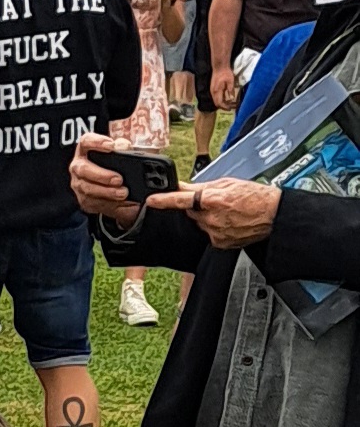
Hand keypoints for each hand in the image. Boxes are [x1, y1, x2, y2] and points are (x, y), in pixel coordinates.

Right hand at [68, 136, 141, 229]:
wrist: (108, 188)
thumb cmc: (113, 167)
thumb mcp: (118, 154)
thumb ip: (121, 148)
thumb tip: (124, 145)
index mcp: (84, 150)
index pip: (85, 141)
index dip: (96, 142)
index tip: (111, 145)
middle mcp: (78, 167)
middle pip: (83, 169)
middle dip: (102, 175)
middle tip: (119, 179)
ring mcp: (79, 184)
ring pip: (87, 189)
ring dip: (106, 192)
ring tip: (123, 193)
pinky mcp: (84, 200)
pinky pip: (94, 203)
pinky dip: (109, 204)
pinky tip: (121, 202)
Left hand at [151, 174, 278, 248]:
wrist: (274, 215)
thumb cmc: (256, 197)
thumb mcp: (227, 184)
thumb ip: (201, 186)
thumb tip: (183, 185)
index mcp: (213, 200)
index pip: (181, 200)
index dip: (164, 200)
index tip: (151, 201)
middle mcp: (212, 218)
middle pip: (191, 212)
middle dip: (198, 206)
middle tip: (217, 202)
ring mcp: (216, 233)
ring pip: (200, 224)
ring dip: (208, 217)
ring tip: (227, 212)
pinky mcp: (220, 243)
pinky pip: (210, 234)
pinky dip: (216, 228)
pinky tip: (230, 222)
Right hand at [211, 59, 241, 110]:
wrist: (219, 66)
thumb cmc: (225, 73)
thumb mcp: (230, 81)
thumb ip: (230, 90)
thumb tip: (232, 98)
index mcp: (217, 91)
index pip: (220, 103)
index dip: (225, 107)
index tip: (231, 108)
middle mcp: (213, 92)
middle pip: (217, 103)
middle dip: (224, 106)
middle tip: (232, 107)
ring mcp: (212, 90)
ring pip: (217, 101)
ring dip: (223, 103)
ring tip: (231, 103)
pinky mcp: (214, 89)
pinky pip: (217, 97)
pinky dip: (222, 100)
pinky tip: (228, 99)